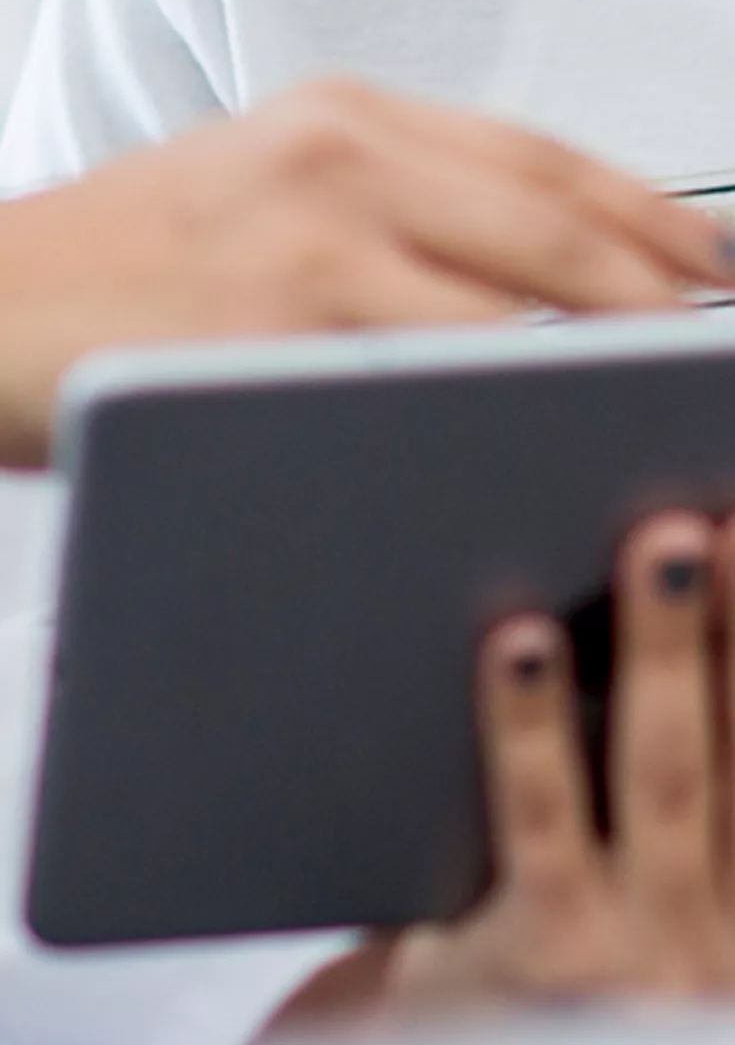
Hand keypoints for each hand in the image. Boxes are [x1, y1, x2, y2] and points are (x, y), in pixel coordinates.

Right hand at [0, 77, 728, 463]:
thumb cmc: (115, 261)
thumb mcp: (259, 178)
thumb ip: (382, 203)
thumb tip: (521, 268)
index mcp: (341, 115)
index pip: (541, 154)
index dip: (652, 210)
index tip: (721, 263)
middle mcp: (335, 157)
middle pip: (553, 223)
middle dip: (665, 288)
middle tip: (730, 338)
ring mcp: (302, 246)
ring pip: (508, 307)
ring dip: (608, 361)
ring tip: (674, 404)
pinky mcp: (264, 341)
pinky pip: (417, 386)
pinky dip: (499, 416)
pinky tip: (548, 449)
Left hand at [388, 510, 734, 1003]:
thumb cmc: (551, 955)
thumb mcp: (640, 885)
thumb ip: (672, 779)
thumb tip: (694, 576)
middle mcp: (718, 926)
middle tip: (729, 518)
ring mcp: (639, 942)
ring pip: (668, 772)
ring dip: (671, 647)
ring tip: (662, 543)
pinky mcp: (545, 956)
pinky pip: (542, 819)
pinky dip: (535, 724)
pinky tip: (520, 644)